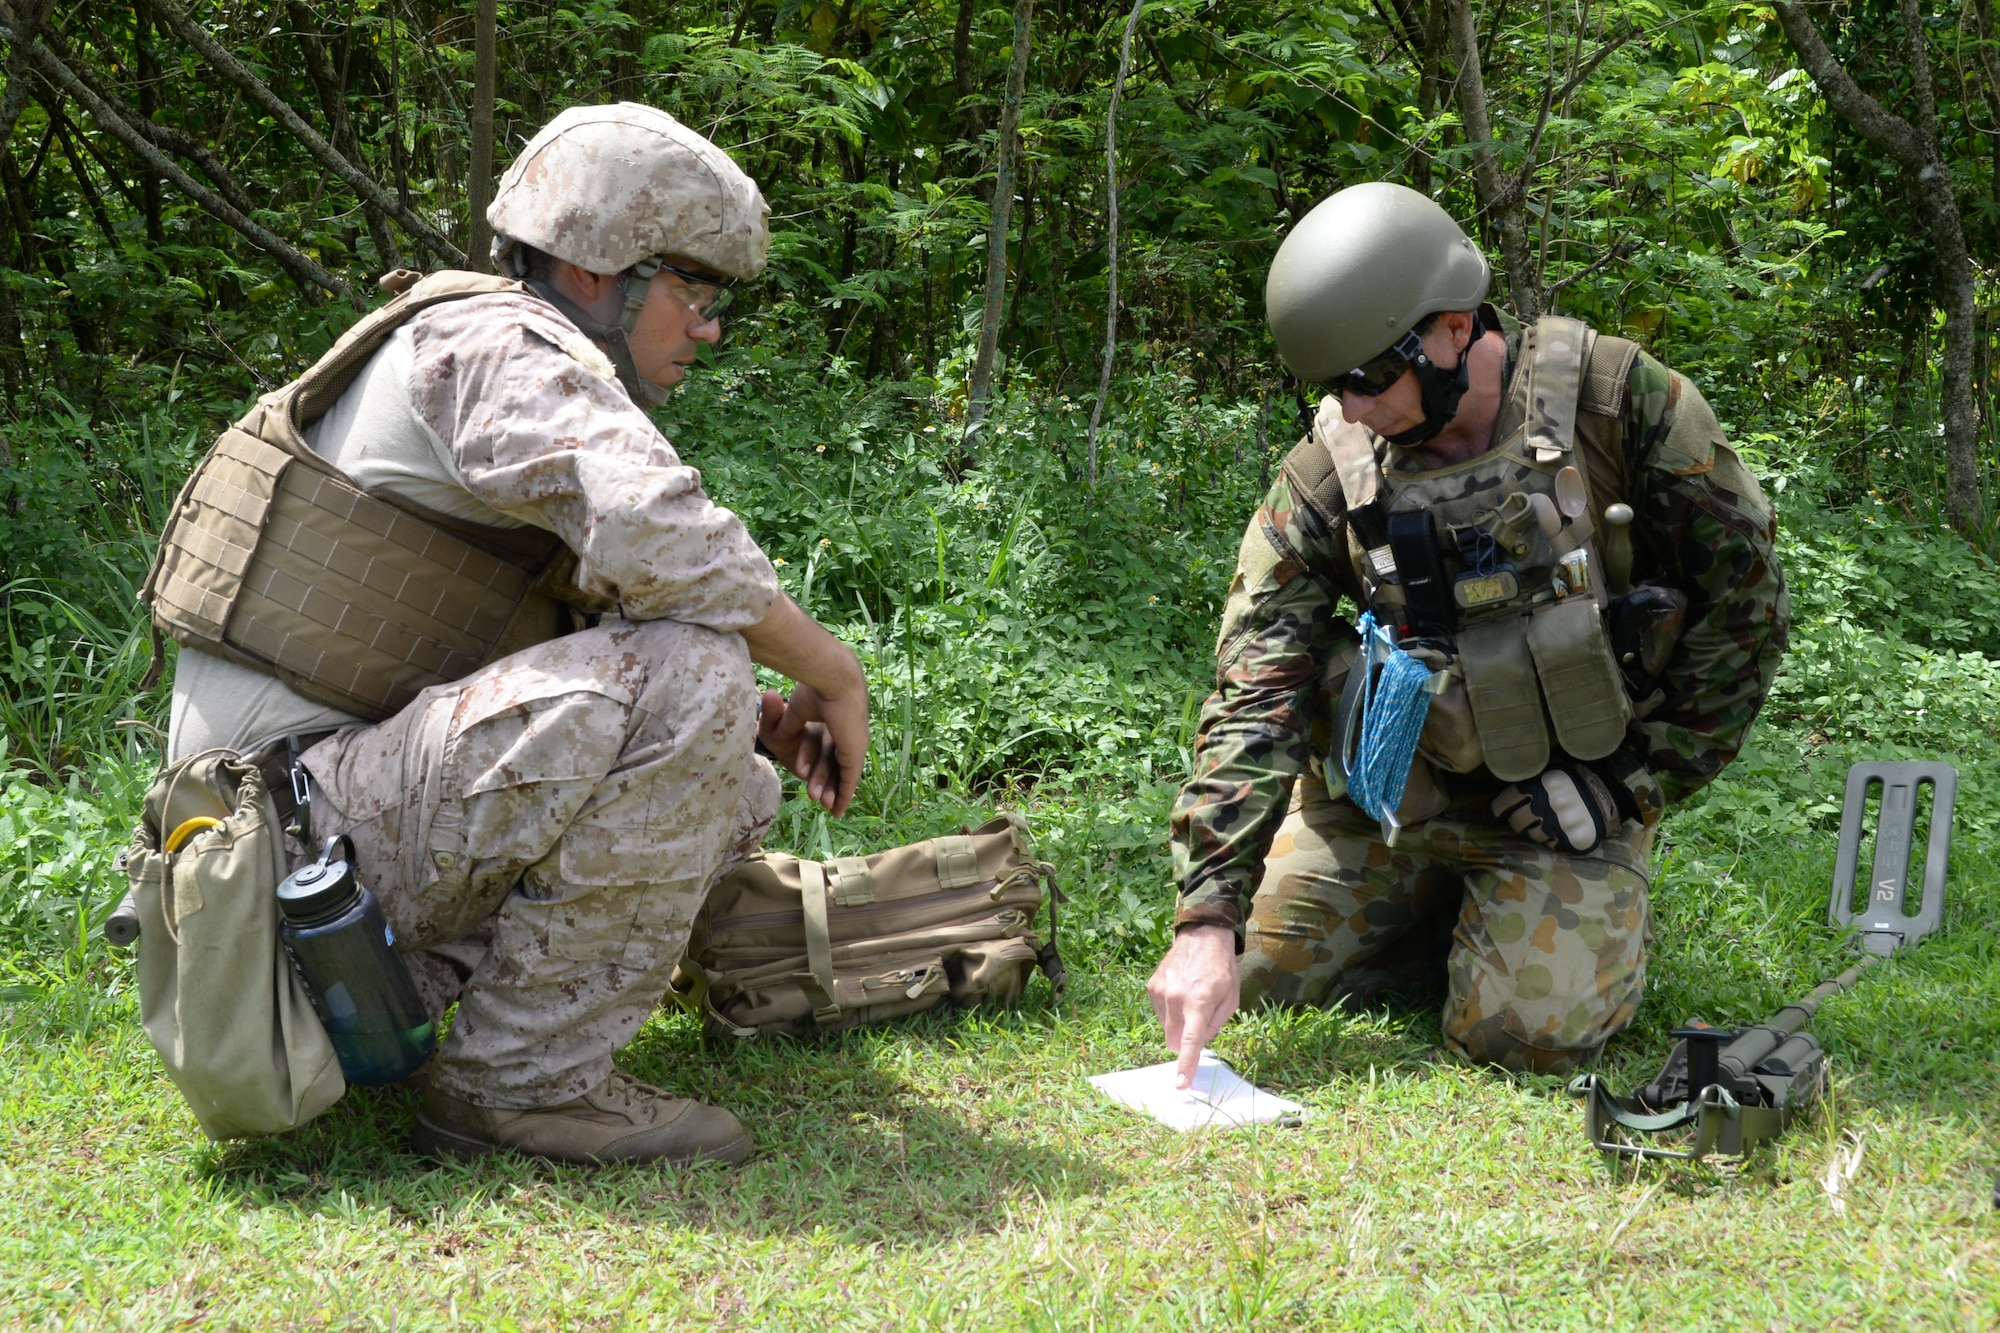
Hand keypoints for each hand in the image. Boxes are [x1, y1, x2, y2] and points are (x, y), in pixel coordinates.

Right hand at [738, 594, 871, 816]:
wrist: (831, 681)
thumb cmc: (813, 689)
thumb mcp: (795, 713)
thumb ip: (786, 726)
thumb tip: (774, 732)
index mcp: (835, 720)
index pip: (827, 748)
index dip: (818, 764)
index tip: (806, 776)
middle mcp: (847, 734)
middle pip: (835, 763)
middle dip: (824, 782)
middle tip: (815, 798)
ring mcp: (853, 744)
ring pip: (841, 774)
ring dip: (830, 790)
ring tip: (821, 804)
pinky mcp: (854, 752)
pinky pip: (849, 779)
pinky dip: (844, 794)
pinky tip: (838, 808)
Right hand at [1146, 923, 1240, 1089]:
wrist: (1202, 935)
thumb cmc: (1222, 968)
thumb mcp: (1231, 998)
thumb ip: (1215, 1024)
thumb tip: (1199, 1042)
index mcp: (1198, 1003)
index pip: (1190, 1042)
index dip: (1186, 1065)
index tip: (1181, 1084)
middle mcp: (1175, 998)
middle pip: (1173, 1040)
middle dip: (1185, 1041)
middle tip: (1200, 1020)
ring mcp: (1160, 992)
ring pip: (1165, 1027)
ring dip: (1178, 1023)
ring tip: (1191, 998)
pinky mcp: (1152, 987)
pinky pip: (1159, 1012)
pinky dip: (1170, 1011)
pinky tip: (1181, 992)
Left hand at [1491, 763, 1623, 852]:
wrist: (1612, 795)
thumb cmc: (1578, 780)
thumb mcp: (1553, 772)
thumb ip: (1530, 781)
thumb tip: (1504, 796)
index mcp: (1540, 785)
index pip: (1506, 802)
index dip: (1495, 811)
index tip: (1490, 816)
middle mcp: (1547, 805)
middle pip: (1517, 822)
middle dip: (1517, 821)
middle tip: (1525, 818)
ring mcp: (1558, 824)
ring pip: (1532, 835)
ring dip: (1535, 830)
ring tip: (1547, 821)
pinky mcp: (1570, 840)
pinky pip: (1550, 844)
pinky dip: (1551, 838)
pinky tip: (1559, 829)